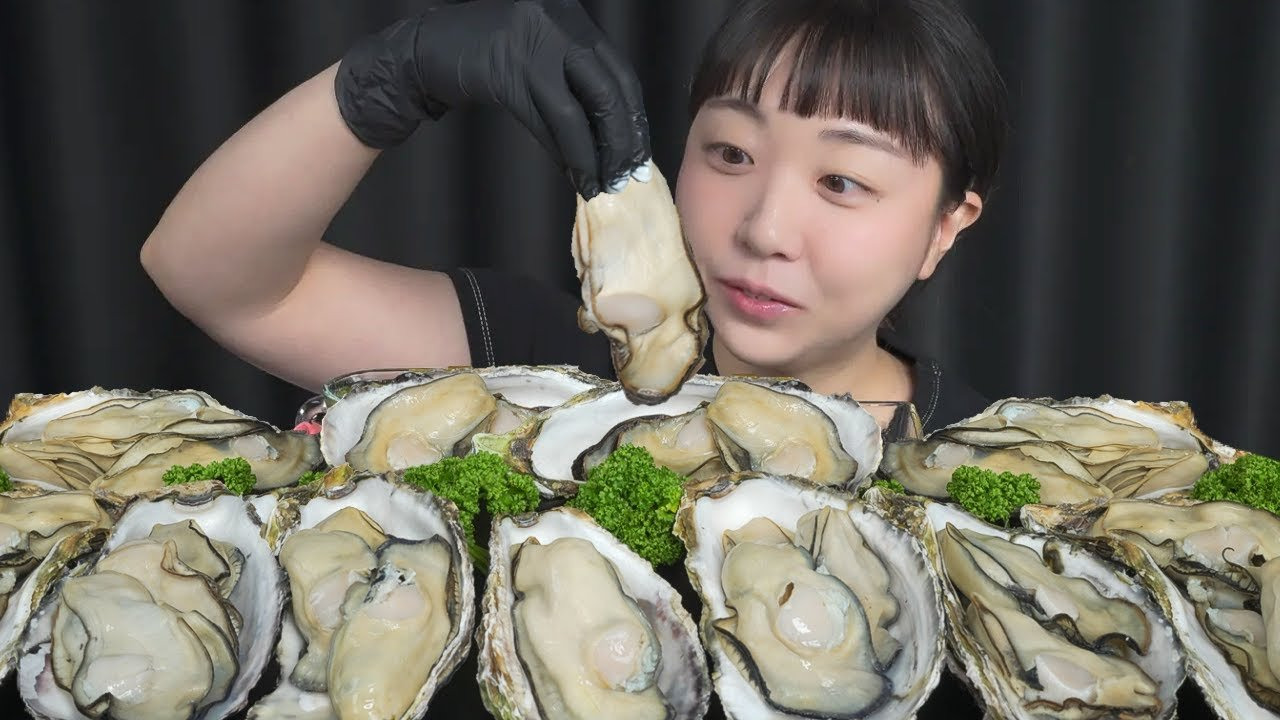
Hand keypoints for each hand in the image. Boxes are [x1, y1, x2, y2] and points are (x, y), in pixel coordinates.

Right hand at [334, 0, 650, 198]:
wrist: (429, 48)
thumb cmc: (491, 56)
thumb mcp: (543, 53)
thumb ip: (578, 79)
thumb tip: (616, 133)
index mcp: (575, 20)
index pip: (621, 74)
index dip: (634, 120)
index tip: (640, 157)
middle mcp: (559, 26)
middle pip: (606, 93)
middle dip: (620, 143)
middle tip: (625, 179)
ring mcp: (530, 47)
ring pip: (574, 114)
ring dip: (590, 156)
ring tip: (598, 185)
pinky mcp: (503, 72)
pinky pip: (543, 121)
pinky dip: (561, 151)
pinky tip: (571, 173)